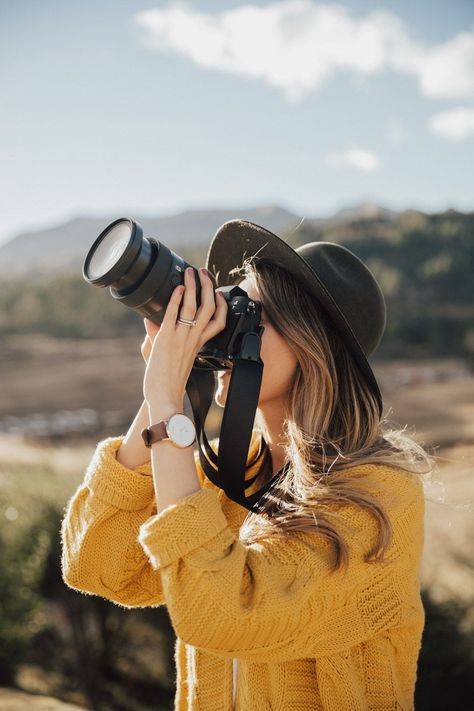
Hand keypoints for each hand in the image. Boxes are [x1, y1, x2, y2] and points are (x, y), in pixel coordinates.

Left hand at [143, 267, 227, 406]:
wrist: (164, 398)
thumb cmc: (166, 384)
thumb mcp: (167, 357)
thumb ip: (157, 337)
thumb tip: (149, 322)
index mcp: (198, 345)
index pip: (219, 322)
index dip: (222, 305)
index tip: (218, 293)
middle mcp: (193, 340)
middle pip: (209, 308)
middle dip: (208, 287)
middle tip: (203, 272)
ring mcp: (182, 339)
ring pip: (194, 307)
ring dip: (192, 286)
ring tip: (190, 272)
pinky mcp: (167, 340)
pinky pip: (174, 315)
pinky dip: (177, 299)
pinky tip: (176, 289)